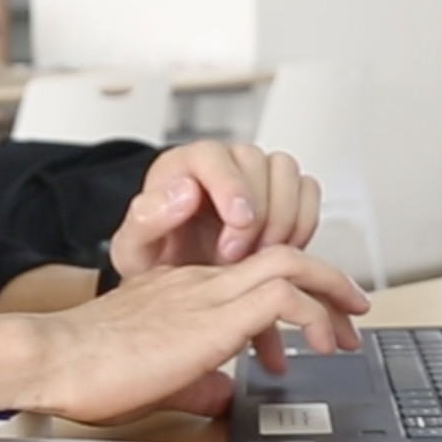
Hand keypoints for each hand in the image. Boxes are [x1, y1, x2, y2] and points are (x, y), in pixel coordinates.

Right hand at [25, 246, 368, 423]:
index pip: (253, 272)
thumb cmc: (83, 371)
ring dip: (331, 293)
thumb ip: (194, 382)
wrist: (51, 357)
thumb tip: (224, 398)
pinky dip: (312, 315)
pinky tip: (321, 344)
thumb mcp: (155, 377)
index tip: (318, 320)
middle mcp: (199, 282)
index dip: (295, 290)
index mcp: (184, 291)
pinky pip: (282, 296)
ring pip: (290, 265)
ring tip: (351, 328)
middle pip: (282, 257)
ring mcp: (206, 293)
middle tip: (355, 313)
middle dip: (329, 284)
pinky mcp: (212, 315)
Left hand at [109, 141, 322, 277]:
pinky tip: (280, 250)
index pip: (214, 155)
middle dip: (257, 214)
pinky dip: (302, 222)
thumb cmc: (158, 260)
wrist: (181, 286)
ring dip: (283, 217)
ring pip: (287, 172)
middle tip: (240, 254)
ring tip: (261, 255)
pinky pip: (307, 191)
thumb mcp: (134, 251)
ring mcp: (256, 177)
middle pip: (258, 162)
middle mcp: (223, 164)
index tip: (239, 222)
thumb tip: (183, 192)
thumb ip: (146, 220)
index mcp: (183, 167)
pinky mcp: (282, 195)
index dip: (232, 186)